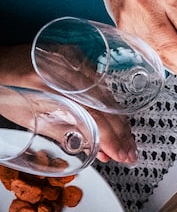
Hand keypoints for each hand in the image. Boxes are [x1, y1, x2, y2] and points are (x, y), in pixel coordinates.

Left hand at [0, 46, 135, 163]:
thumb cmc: (2, 87)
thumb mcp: (26, 116)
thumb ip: (62, 132)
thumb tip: (94, 149)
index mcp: (47, 82)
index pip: (92, 113)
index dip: (110, 138)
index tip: (120, 154)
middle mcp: (63, 66)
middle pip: (105, 104)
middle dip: (121, 133)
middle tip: (129, 153)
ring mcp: (71, 58)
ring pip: (107, 95)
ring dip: (119, 121)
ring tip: (126, 142)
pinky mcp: (75, 56)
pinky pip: (101, 83)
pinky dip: (110, 105)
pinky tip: (117, 121)